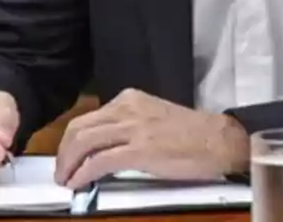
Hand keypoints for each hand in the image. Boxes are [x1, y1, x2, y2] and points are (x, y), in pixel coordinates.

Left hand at [54, 88, 247, 188]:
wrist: (220, 140)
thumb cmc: (193, 132)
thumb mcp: (155, 116)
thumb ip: (130, 122)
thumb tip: (106, 143)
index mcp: (132, 99)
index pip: (89, 117)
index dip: (72, 139)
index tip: (69, 155)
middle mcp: (129, 109)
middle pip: (79, 127)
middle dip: (64, 152)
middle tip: (62, 170)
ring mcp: (134, 129)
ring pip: (84, 142)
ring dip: (68, 164)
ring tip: (67, 179)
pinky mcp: (140, 151)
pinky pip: (99, 161)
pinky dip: (83, 173)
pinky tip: (79, 183)